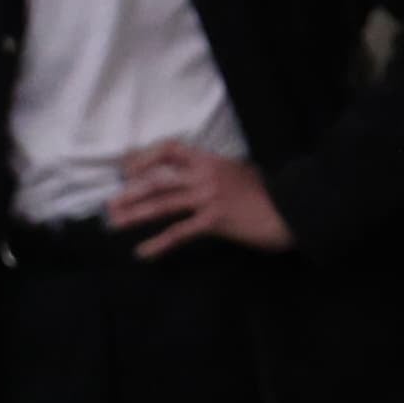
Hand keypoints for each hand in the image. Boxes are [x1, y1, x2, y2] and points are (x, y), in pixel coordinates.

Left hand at [108, 142, 291, 259]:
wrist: (293, 210)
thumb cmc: (266, 194)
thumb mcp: (237, 174)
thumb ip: (212, 173)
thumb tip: (189, 176)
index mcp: (211, 160)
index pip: (171, 149)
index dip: (145, 157)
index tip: (126, 168)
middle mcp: (206, 174)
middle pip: (159, 179)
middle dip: (131, 192)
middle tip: (110, 205)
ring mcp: (210, 197)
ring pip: (163, 204)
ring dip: (134, 214)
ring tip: (114, 223)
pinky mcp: (215, 220)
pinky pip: (179, 232)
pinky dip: (159, 244)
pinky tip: (142, 253)